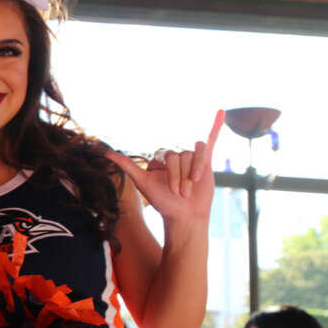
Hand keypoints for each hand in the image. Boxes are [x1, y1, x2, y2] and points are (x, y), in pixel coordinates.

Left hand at [107, 110, 224, 225]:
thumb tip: (105, 153)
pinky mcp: (207, 160)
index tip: (172, 191)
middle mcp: (175, 154)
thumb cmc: (164, 202)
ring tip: (192, 189)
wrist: (185, 215)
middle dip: (183, 177)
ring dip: (195, 173)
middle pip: (182, 155)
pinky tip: (221, 112)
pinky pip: (211, 139)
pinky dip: (216, 125)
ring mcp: (191, 156)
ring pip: (196, 154)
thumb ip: (128, 166)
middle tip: (182, 193)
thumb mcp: (143, 183)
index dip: (173, 174)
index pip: (168, 156)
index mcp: (160, 157)